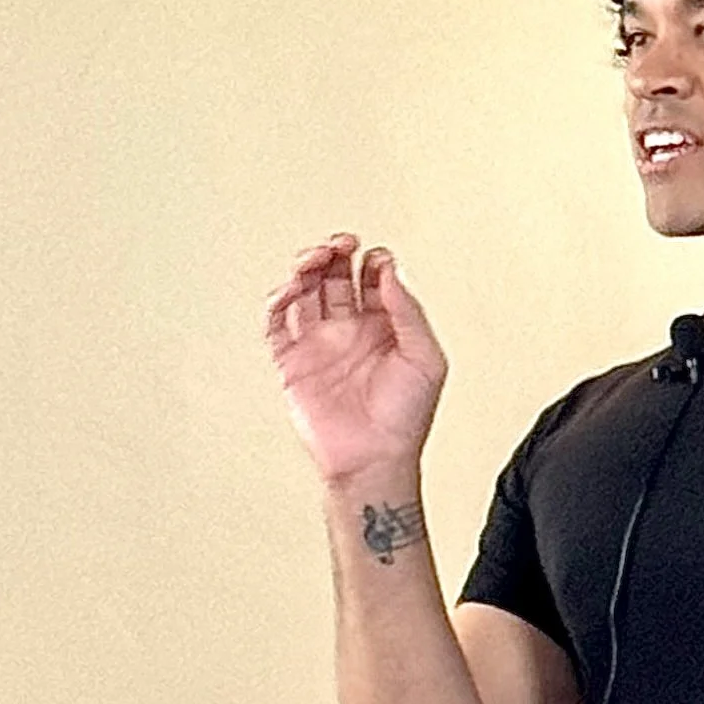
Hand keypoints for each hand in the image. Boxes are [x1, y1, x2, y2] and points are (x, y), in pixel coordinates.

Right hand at [264, 232, 447, 483]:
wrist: (375, 460)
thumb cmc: (407, 418)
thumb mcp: (427, 359)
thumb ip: (408, 311)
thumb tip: (389, 271)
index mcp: (386, 327)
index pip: (374, 277)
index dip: (374, 260)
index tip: (377, 257)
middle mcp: (351, 331)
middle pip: (337, 275)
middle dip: (337, 253)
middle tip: (341, 243)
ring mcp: (320, 344)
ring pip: (305, 291)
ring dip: (308, 268)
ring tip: (315, 257)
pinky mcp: (293, 362)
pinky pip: (277, 323)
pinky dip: (278, 301)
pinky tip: (290, 289)